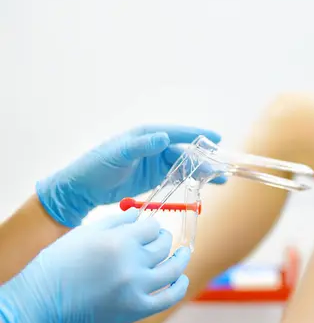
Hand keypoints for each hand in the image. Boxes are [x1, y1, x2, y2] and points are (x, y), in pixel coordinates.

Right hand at [0, 210, 188, 322]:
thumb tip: (141, 214)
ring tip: (183, 254)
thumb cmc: (59, 264)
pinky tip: (181, 279)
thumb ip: (117, 221)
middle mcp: (132, 263)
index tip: (149, 230)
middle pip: (164, 245)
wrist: (41, 304)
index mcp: (119, 241)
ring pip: (173, 269)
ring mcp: (137, 288)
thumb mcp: (85, 233)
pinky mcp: (137, 309)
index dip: (151, 227)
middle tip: (160, 240)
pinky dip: (181, 286)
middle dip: (163, 240)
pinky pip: (170, 297)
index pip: (153, 227)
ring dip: (181, 258)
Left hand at [36, 125, 225, 226]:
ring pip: (185, 166)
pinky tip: (203, 187)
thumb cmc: (96, 166)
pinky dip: (191, 181)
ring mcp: (156, 162)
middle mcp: (155, 146)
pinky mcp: (156, 178)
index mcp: (147, 135)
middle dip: (205, 159)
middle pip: (186, 152)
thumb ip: (141, 145)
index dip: (198, 135)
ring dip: (202, 172)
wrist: (83, 188)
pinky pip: (178, 177)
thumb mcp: (118, 154)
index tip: (217, 137)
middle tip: (222, 168)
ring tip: (221, 181)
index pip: (177, 133)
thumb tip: (164, 136)